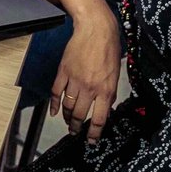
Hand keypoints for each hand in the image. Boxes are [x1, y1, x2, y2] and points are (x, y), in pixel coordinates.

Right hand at [50, 10, 121, 142]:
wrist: (96, 30)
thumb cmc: (110, 50)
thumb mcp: (116, 75)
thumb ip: (109, 93)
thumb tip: (105, 107)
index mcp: (106, 90)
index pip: (99, 119)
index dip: (94, 133)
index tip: (91, 140)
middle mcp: (89, 88)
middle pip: (80, 114)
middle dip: (77, 127)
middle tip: (75, 133)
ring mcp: (74, 80)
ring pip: (67, 106)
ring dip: (67, 117)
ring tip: (68, 123)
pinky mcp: (63, 72)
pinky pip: (56, 92)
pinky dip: (54, 104)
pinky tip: (54, 112)